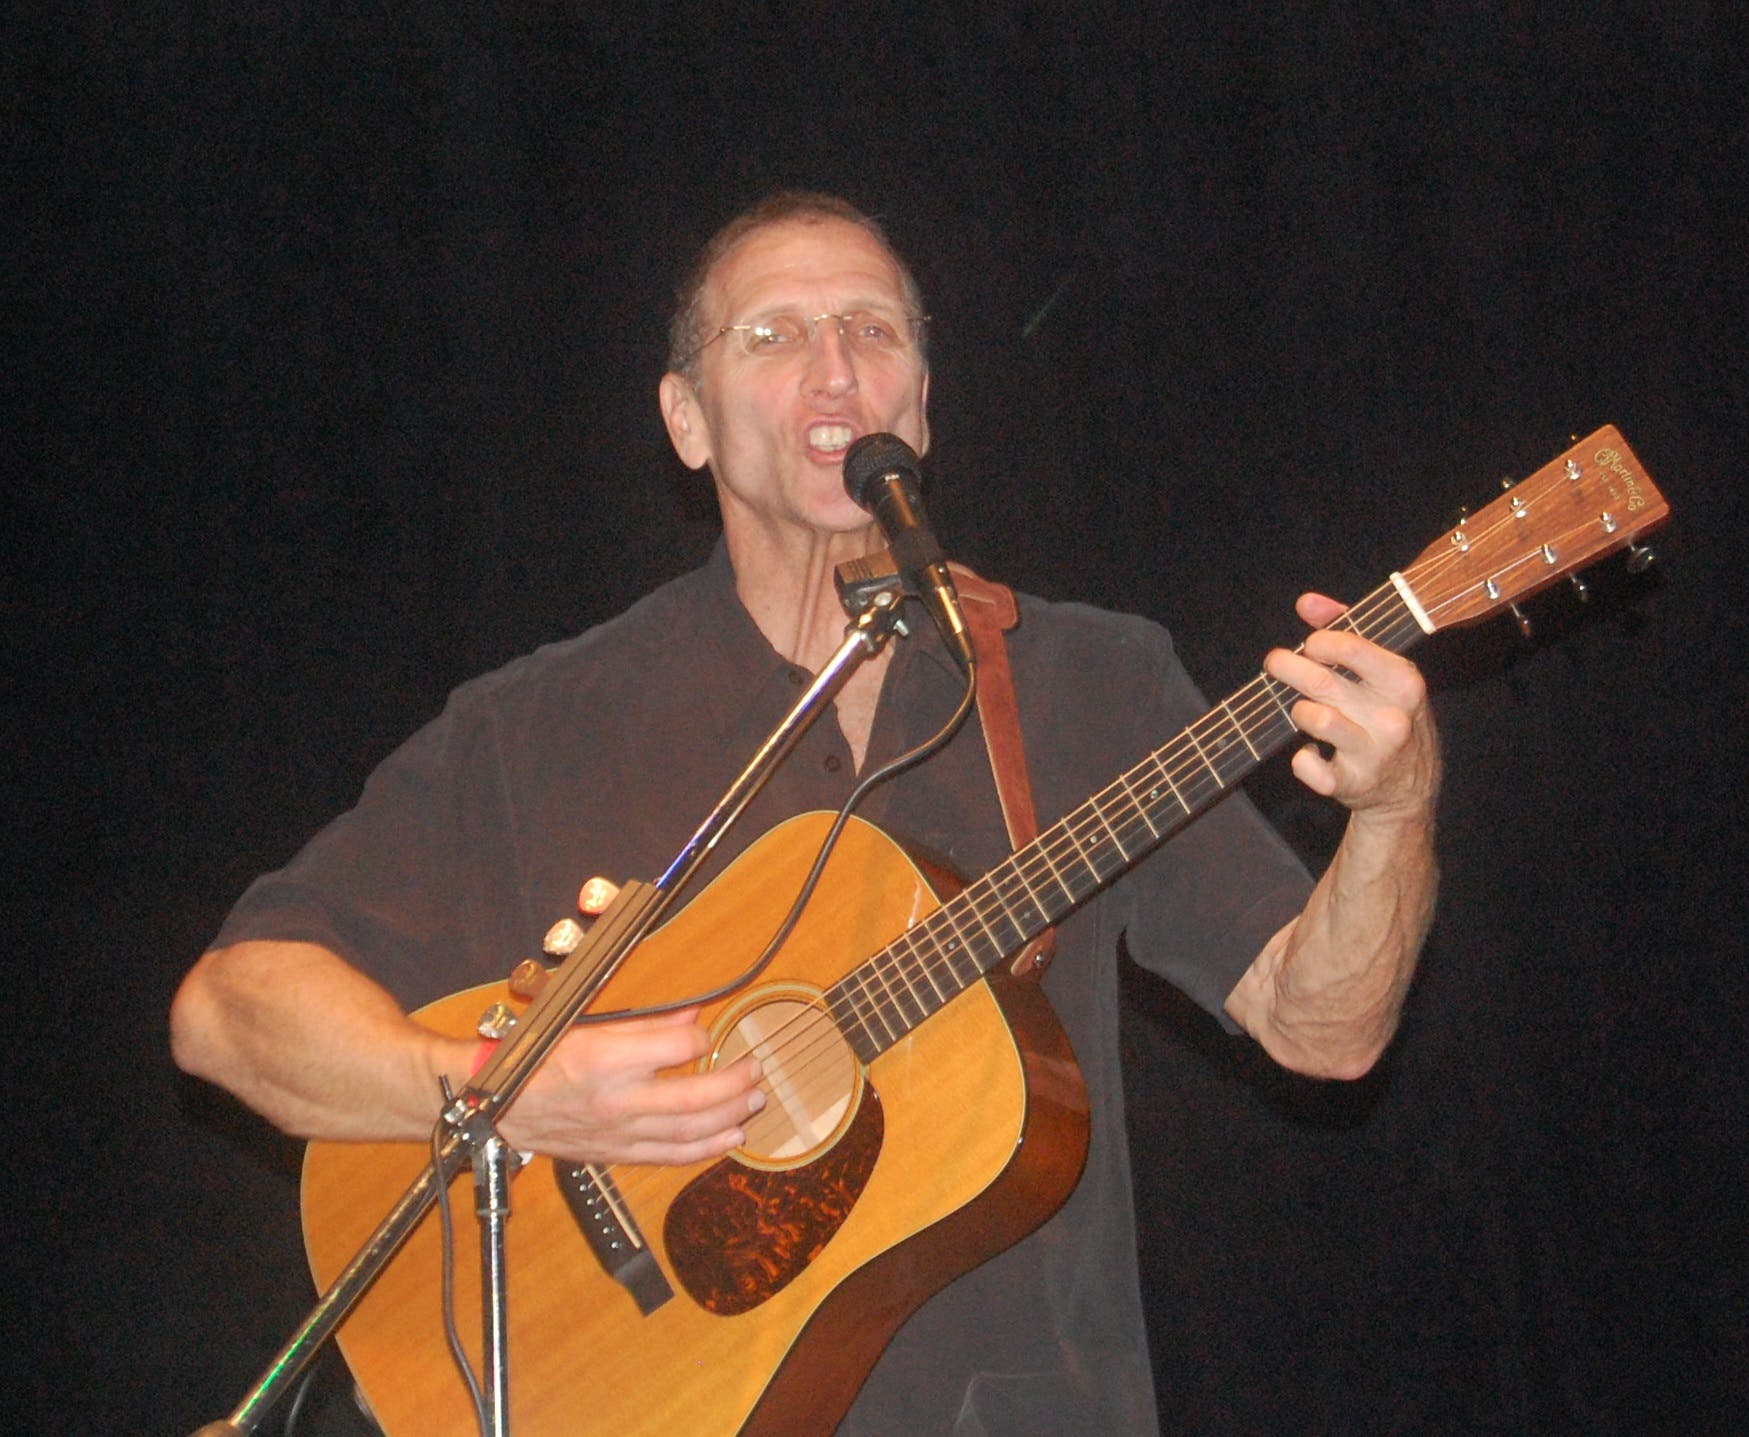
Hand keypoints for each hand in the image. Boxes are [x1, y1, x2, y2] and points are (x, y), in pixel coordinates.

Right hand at [491, 1008, 763, 1166]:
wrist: (501, 1106)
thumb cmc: (541, 1059)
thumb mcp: (588, 1027)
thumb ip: (645, 1024)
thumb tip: (692, 1016)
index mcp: (609, 1059)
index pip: (678, 1048)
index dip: (700, 1038)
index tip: (706, 1034)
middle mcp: (618, 1100)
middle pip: (695, 1098)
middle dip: (735, 1085)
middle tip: (757, 1072)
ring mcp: (620, 1133)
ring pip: (689, 1132)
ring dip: (730, 1118)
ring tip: (755, 1103)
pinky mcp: (619, 1154)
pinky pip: (671, 1156)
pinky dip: (705, 1149)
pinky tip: (730, 1138)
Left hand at [1263, 593, 1439, 822]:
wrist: (1410, 790)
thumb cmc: (1391, 717)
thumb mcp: (1386, 672)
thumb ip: (1349, 629)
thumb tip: (1307, 603)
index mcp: (1404, 683)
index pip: (1350, 647)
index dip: (1317, 642)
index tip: (1308, 646)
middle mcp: (1392, 718)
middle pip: (1321, 682)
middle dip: (1287, 667)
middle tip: (1276, 664)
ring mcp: (1372, 754)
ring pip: (1314, 718)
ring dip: (1297, 710)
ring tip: (1302, 709)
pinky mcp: (1351, 784)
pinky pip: (1307, 766)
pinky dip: (1301, 759)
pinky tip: (1311, 751)